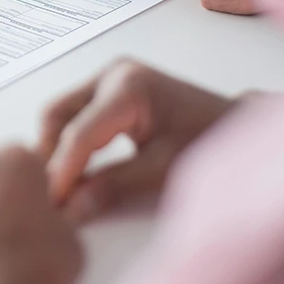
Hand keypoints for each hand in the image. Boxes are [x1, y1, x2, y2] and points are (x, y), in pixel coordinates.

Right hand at [40, 59, 234, 222]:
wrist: (234, 123)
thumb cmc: (209, 139)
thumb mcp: (164, 168)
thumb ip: (115, 187)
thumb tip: (72, 209)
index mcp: (129, 87)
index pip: (79, 133)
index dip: (60, 172)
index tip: (51, 205)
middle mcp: (112, 74)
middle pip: (56, 114)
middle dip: (49, 155)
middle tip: (51, 196)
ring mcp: (109, 78)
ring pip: (60, 114)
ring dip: (56, 149)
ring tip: (62, 187)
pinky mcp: (109, 89)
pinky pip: (75, 114)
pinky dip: (69, 142)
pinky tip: (76, 171)